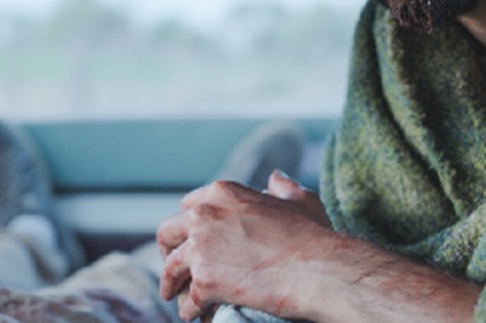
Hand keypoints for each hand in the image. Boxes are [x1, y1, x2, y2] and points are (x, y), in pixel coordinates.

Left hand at [156, 171, 333, 320]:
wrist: (317, 269)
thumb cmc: (313, 236)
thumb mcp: (300, 200)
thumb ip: (283, 187)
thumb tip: (276, 177)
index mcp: (222, 192)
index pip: (188, 206)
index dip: (187, 224)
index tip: (190, 238)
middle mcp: (204, 215)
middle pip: (168, 233)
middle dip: (169, 251)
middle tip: (175, 268)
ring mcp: (201, 248)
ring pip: (171, 269)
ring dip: (172, 284)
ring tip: (175, 297)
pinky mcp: (205, 281)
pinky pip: (188, 301)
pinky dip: (190, 310)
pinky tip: (196, 315)